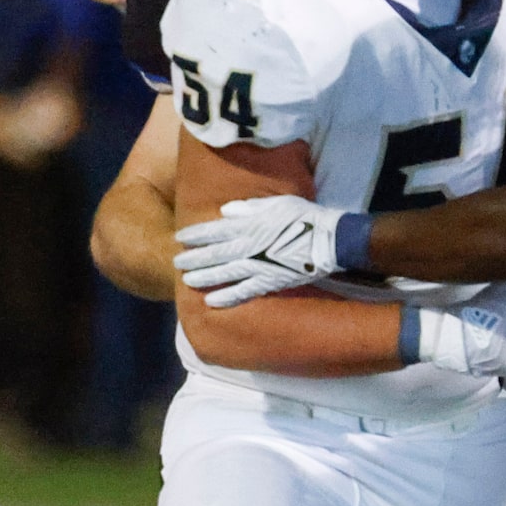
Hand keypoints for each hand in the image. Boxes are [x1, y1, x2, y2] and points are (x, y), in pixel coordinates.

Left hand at [174, 194, 352, 306]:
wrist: (330, 239)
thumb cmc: (304, 217)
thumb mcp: (275, 203)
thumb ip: (248, 208)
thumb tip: (225, 212)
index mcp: (249, 225)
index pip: (214, 231)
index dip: (195, 235)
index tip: (179, 238)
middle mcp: (248, 246)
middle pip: (213, 253)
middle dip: (192, 258)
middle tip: (176, 262)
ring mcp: (258, 265)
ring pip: (223, 273)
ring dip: (203, 277)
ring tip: (186, 281)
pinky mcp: (269, 281)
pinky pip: (243, 291)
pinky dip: (226, 297)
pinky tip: (211, 302)